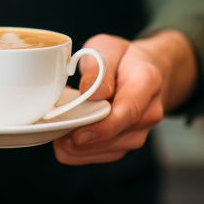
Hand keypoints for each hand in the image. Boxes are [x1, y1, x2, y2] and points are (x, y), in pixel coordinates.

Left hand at [53, 31, 195, 164]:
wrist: (144, 70)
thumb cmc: (123, 58)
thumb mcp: (107, 47)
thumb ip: (98, 68)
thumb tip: (89, 92)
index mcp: (147, 81)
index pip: (129, 111)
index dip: (103, 127)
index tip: (77, 135)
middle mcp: (149, 112)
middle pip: (117, 136)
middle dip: (83, 139)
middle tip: (54, 129)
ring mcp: (139, 131)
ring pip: (107, 151)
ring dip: (79, 147)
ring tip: (57, 130)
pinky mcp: (125, 143)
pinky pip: (101, 156)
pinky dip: (80, 151)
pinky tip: (63, 138)